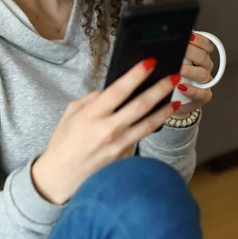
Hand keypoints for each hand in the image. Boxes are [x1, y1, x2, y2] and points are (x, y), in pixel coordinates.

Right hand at [31, 60, 180, 204]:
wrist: (62, 177)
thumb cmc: (63, 143)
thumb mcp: (70, 114)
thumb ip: (91, 100)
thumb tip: (108, 92)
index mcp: (93, 114)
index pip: (120, 89)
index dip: (137, 74)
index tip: (151, 62)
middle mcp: (109, 129)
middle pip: (141, 105)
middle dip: (161, 88)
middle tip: (175, 76)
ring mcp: (119, 145)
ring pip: (149, 123)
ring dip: (165, 110)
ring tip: (175, 100)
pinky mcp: (124, 157)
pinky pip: (141, 138)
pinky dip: (152, 127)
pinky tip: (160, 119)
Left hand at [173, 33, 214, 117]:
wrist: (168, 100)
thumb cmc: (167, 78)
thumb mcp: (167, 61)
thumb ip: (168, 51)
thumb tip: (158, 43)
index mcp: (198, 56)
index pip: (205, 45)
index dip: (199, 40)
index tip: (189, 36)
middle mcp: (203, 67)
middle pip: (203, 57)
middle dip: (192, 52)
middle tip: (180, 52)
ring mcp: (204, 82)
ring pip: (203, 73)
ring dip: (190, 71)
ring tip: (179, 70)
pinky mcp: (203, 96)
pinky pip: (202, 93)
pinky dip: (192, 90)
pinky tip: (182, 87)